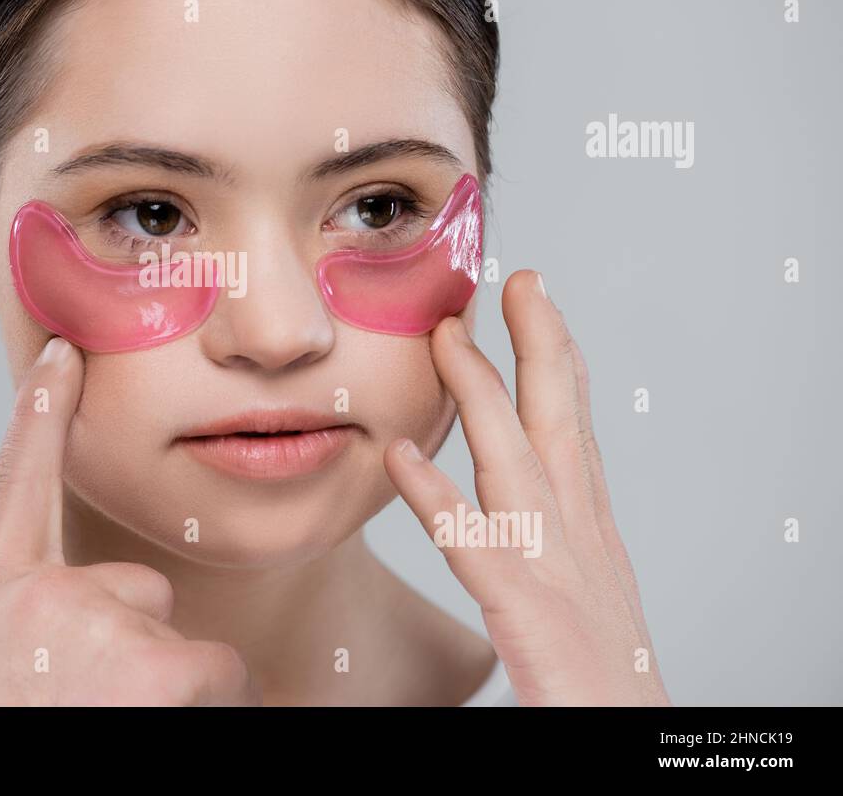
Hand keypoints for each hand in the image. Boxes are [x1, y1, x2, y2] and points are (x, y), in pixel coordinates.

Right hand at [0, 336, 260, 705]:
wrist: (6, 795)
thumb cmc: (18, 727)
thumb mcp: (7, 674)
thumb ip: (48, 619)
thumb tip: (136, 593)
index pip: (14, 482)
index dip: (38, 414)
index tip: (61, 352)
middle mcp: (33, 598)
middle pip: (138, 590)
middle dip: (140, 654)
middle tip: (95, 712)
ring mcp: (91, 627)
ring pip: (181, 641)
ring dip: (170, 697)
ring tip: (116, 728)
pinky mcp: (156, 665)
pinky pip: (222, 674)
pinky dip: (210, 713)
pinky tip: (149, 730)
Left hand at [384, 270, 668, 705]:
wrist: (625, 744)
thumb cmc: (599, 683)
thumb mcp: (583, 596)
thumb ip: (548, 544)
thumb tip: (513, 507)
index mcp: (589, 531)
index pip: (573, 428)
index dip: (557, 359)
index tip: (536, 301)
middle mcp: (578, 538)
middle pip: (559, 423)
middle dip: (538, 344)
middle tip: (516, 279)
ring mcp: (555, 572)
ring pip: (515, 463)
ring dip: (482, 394)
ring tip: (447, 337)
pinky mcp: (527, 615)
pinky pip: (472, 547)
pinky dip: (436, 498)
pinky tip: (398, 457)